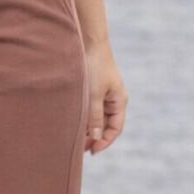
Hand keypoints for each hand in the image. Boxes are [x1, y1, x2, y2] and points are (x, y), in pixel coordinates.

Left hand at [83, 39, 126, 153]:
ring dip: (88, 128)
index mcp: (119, 101)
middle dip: (95, 137)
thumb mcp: (93, 95)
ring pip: (97, 117)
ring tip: (75, 138)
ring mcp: (104, 94)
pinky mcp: (94, 89)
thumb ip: (94, 117)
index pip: (116, 128)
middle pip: (106, 125)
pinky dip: (84, 117)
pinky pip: (91, 108)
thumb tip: (96, 138)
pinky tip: (73, 122)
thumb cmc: (94, 67)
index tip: (92, 151)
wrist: (89, 42)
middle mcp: (114, 99)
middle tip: (80, 149)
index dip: (105, 141)